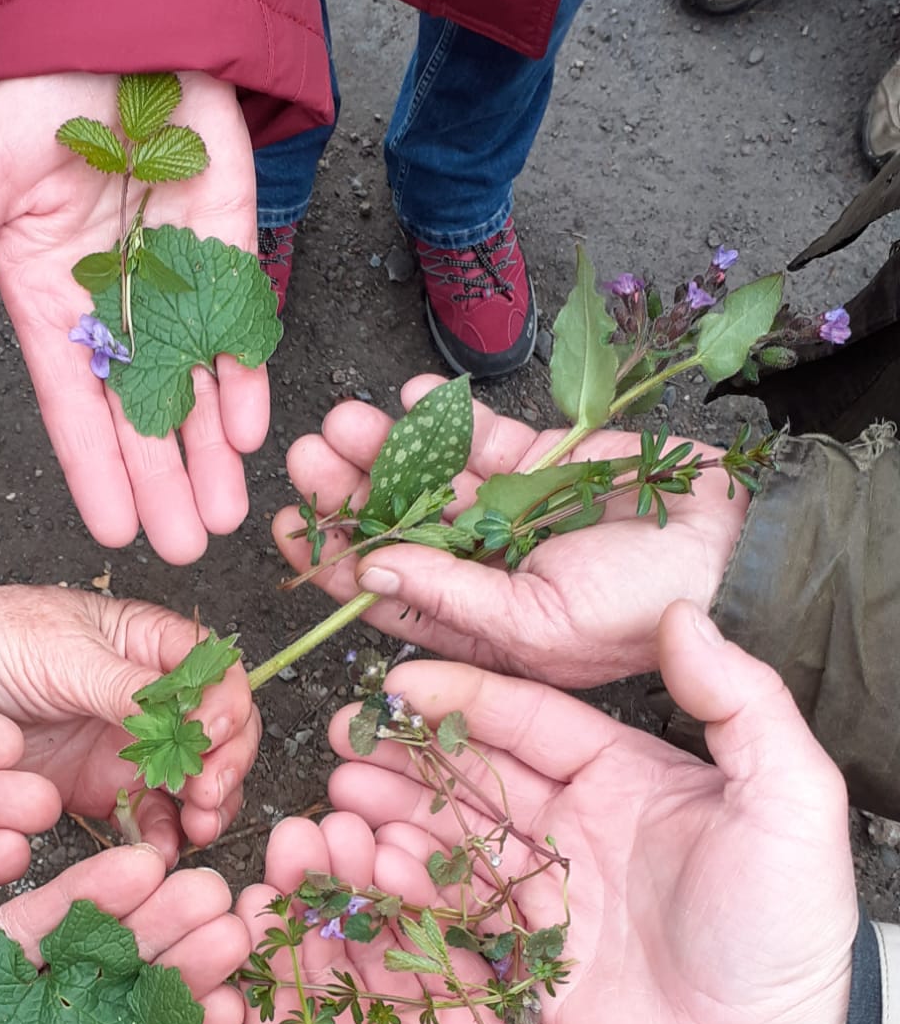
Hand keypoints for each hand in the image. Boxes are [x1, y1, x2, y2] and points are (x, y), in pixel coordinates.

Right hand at [0, 72, 267, 564]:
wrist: (120, 25)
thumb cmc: (42, 98)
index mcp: (52, 305)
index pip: (74, 406)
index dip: (94, 469)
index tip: (113, 531)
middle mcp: (116, 310)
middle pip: (142, 415)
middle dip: (164, 483)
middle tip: (187, 549)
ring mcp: (176, 285)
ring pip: (198, 386)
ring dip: (212, 451)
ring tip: (229, 514)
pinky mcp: (228, 250)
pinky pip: (241, 326)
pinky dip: (248, 374)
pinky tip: (251, 429)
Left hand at [0, 582, 260, 861]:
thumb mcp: (61, 652)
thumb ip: (125, 687)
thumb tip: (182, 715)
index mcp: (150, 646)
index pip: (216, 676)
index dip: (227, 707)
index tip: (210, 735)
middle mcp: (150, 699)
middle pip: (218, 735)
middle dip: (224, 765)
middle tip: (208, 793)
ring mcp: (128, 747)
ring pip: (193, 781)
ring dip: (204, 806)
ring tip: (195, 826)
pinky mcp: (99, 790)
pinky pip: (147, 818)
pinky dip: (161, 836)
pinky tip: (159, 849)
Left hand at [238, 814, 702, 1023]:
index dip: (265, 962)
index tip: (254, 902)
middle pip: (329, 967)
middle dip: (309, 902)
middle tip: (299, 837)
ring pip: (386, 938)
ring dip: (361, 883)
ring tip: (347, 826)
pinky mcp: (500, 1000)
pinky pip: (454, 933)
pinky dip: (429, 891)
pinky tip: (408, 846)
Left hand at [275, 380, 748, 686]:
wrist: (737, 546)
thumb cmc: (647, 608)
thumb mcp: (540, 623)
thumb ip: (453, 599)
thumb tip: (364, 577)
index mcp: (474, 625)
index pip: (381, 594)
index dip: (328, 560)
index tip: (287, 526)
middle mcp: (480, 568)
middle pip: (392, 526)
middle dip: (346, 493)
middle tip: (306, 455)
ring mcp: (507, 511)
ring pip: (424, 475)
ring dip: (382, 448)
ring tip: (343, 421)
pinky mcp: (537, 460)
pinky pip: (475, 435)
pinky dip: (440, 415)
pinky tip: (407, 398)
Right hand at [325, 602, 856, 1023]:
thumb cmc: (794, 921)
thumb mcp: (789, 798)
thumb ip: (740, 702)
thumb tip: (686, 612)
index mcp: (627, 773)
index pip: (530, 718)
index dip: (464, 698)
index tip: (400, 682)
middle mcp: (577, 824)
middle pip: (474, 774)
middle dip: (406, 754)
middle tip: (341, 738)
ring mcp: (548, 893)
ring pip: (452, 840)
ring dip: (393, 818)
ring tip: (334, 804)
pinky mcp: (530, 960)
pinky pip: (455, 914)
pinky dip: (407, 892)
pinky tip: (365, 871)